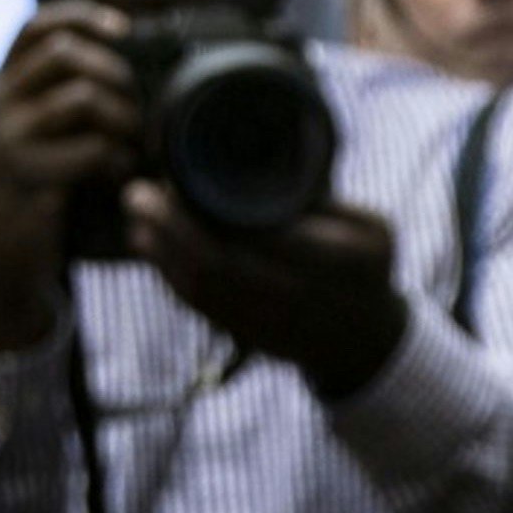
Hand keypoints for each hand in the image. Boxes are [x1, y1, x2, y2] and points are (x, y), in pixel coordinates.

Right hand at [0, 3, 141, 349]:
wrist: (7, 267)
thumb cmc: (43, 199)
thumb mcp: (47, 141)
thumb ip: (72, 103)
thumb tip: (139, 67)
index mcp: (3, 88)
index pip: (37, 25)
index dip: (84, 16)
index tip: (127, 30)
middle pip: (66, 51)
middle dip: (118, 74)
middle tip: (140, 112)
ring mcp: (7, 141)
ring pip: (83, 96)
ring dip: (125, 119)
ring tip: (134, 148)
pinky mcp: (26, 179)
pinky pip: (91, 150)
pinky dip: (120, 161)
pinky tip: (120, 179)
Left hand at [137, 189, 410, 401]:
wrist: (363, 342)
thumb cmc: (367, 271)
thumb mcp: (374, 229)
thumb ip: (330, 204)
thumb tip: (268, 170)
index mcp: (334, 263)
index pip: (262, 234)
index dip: (212, 208)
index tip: (181, 178)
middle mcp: (296, 297)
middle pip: (216, 263)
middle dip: (169, 226)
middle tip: (140, 193)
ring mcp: (266, 322)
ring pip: (198, 288)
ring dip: (160, 250)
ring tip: (138, 216)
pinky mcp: (241, 335)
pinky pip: (195, 305)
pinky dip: (167, 274)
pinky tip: (151, 246)